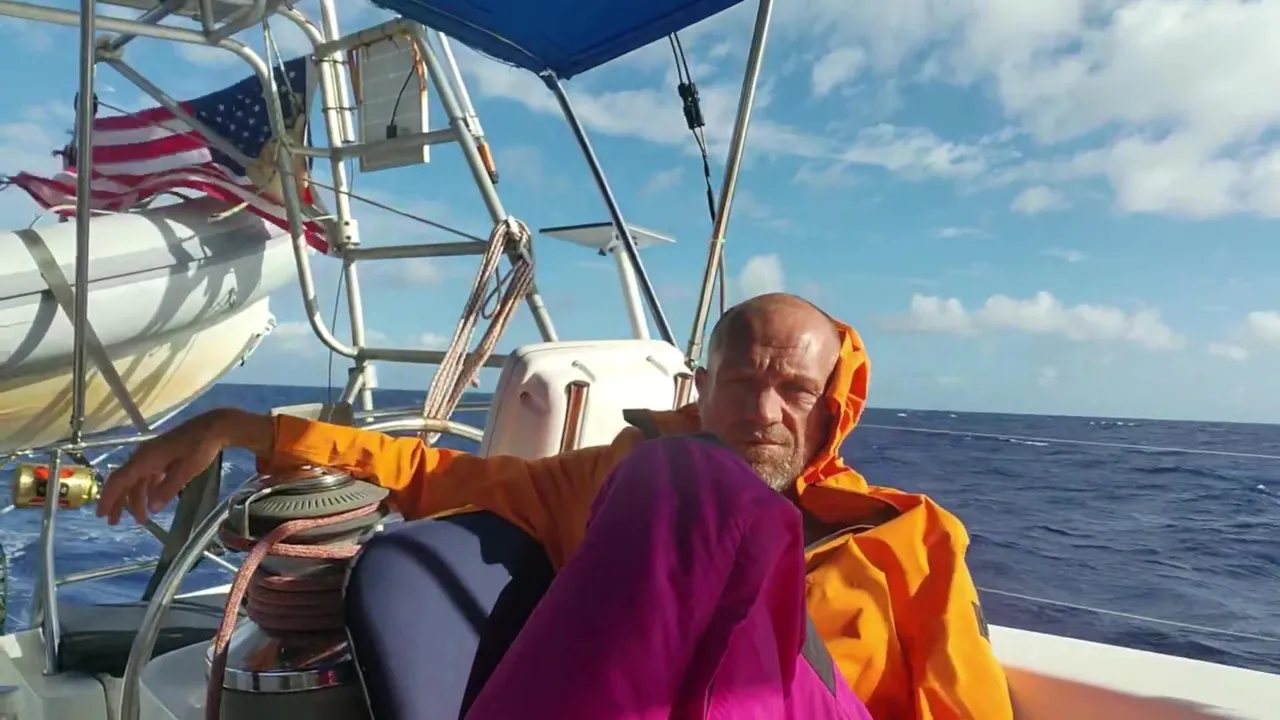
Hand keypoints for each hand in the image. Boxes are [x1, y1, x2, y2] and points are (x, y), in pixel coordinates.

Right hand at [97, 409, 238, 524]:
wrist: (214, 427)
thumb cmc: (200, 447)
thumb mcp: (186, 471)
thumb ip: (167, 490)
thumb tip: (151, 509)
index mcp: (145, 458)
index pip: (120, 480)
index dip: (109, 498)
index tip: (101, 515)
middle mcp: (144, 456)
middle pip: (124, 481)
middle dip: (118, 502)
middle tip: (113, 522)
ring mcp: (153, 455)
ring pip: (137, 480)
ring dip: (136, 499)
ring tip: (141, 519)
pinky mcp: (162, 455)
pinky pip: (149, 475)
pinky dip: (148, 489)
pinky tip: (153, 501)